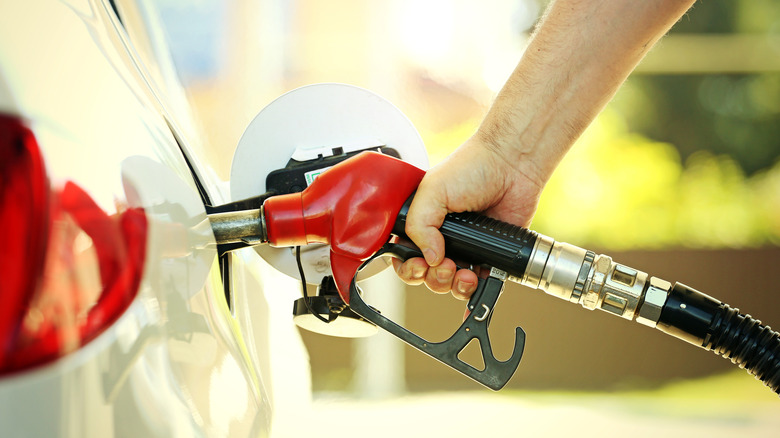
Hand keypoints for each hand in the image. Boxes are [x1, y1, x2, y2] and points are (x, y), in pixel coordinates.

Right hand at [393, 134, 543, 298]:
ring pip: (450, 283)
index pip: (403, 256)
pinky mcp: (490, 256)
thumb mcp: (432, 191)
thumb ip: (419, 226)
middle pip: (426, 275)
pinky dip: (475, 290)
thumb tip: (430, 258)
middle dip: (433, 277)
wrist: (511, 166)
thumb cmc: (471, 168)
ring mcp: (466, 248)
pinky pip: (479, 284)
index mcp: (422, 223)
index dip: (408, 266)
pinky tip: (476, 282)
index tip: (419, 264)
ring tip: (464, 272)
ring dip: (453, 285)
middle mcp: (441, 238)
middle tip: (446, 265)